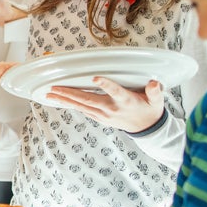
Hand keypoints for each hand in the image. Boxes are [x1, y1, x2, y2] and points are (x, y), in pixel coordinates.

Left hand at [46, 77, 165, 132]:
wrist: (146, 128)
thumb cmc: (150, 109)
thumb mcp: (156, 101)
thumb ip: (155, 92)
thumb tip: (155, 83)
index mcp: (126, 101)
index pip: (116, 92)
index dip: (106, 85)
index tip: (96, 78)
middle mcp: (112, 109)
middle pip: (89, 100)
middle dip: (70, 94)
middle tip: (54, 88)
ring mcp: (104, 115)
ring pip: (81, 106)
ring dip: (65, 100)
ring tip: (50, 94)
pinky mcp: (99, 117)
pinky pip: (82, 110)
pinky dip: (70, 104)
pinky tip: (59, 100)